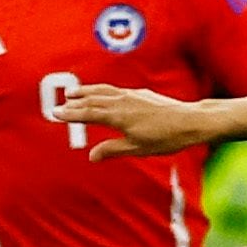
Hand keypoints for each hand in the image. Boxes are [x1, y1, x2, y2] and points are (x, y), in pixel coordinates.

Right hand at [58, 84, 214, 157]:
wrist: (191, 121)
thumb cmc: (166, 138)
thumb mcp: (138, 148)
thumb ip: (113, 150)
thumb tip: (92, 156)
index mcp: (118, 116)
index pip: (88, 113)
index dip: (71, 113)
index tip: (56, 113)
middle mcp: (122, 102)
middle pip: (92, 100)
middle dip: (74, 103)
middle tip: (59, 105)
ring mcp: (132, 95)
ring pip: (103, 91)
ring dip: (86, 92)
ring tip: (73, 93)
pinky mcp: (141, 93)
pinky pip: (114, 89)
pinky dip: (101, 90)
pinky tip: (101, 93)